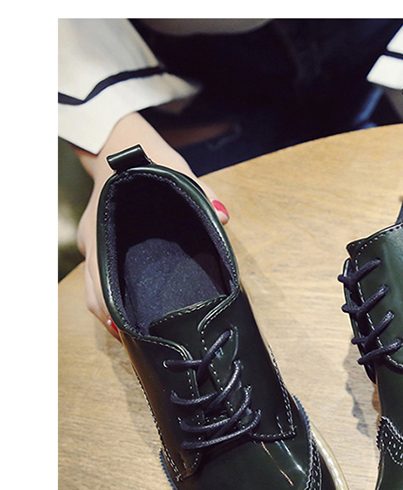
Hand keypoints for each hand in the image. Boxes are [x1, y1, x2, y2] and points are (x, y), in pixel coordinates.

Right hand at [74, 113, 229, 337]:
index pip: (100, 277)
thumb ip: (201, 193)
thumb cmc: (148, 162)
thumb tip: (223, 218)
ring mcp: (93, 246)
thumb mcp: (177, 171)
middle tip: (139, 344)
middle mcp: (93, 243)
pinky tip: (134, 314)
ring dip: (112, 315)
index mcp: (104, 229)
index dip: (110, 309)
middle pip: (94, 293)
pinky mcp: (99, 247)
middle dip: (113, 321)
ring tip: (137, 338)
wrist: (120, 145)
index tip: (125, 331)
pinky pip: (102, 280)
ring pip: (95, 291)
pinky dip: (113, 301)